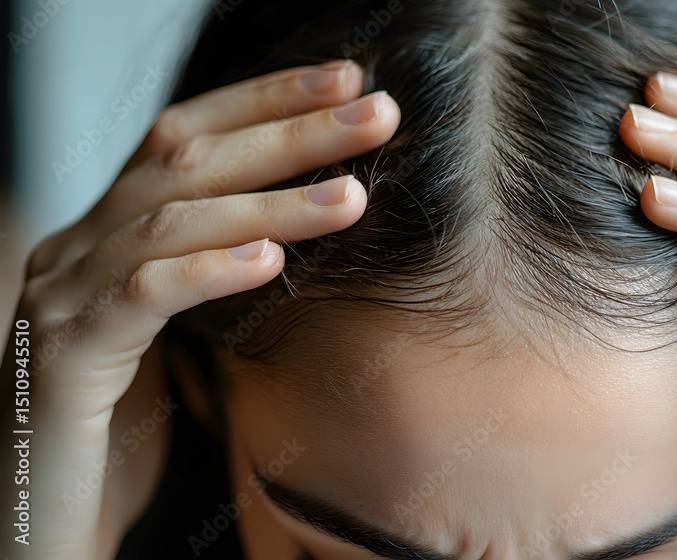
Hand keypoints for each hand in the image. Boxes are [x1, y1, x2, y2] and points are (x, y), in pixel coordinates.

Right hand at [1, 60, 399, 558]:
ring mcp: (60, 298)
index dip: (265, 100)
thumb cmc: (125, 426)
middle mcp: (76, 247)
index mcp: (107, 234)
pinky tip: (269, 260)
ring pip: (170, 220)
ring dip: (270, 201)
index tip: (347, 83)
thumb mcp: (178, 332)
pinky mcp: (63, 359)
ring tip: (352, 195)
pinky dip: (207, 269)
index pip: (186, 137)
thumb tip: (310, 233)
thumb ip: (218, 274)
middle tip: (375, 112)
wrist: (42, 512)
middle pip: (186, 159)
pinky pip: (139, 297)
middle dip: (287, 130)